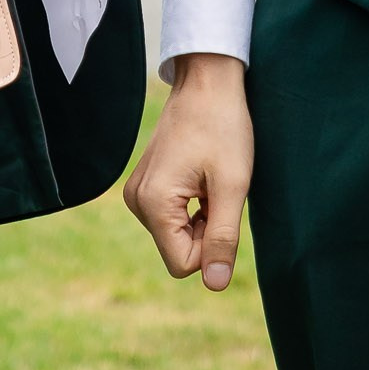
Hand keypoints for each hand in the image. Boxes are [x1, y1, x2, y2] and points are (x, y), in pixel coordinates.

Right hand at [123, 52, 252, 292]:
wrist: (207, 83)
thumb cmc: (224, 128)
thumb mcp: (232, 186)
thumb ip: (222, 238)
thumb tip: (215, 285)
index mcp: (153, 203)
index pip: (183, 264)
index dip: (212, 247)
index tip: (223, 209)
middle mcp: (136, 201)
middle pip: (179, 251)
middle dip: (206, 230)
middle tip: (219, 190)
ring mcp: (137, 193)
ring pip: (176, 236)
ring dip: (201, 218)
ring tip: (211, 181)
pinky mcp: (144, 187)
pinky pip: (171, 219)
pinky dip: (193, 207)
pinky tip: (202, 178)